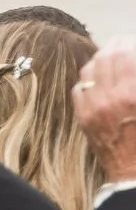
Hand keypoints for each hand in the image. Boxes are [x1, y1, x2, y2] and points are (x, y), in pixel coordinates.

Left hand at [75, 38, 135, 181]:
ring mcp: (93, 108)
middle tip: (122, 41)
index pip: (126, 53)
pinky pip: (79, 88)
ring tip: (110, 55)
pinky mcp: (83, 118)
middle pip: (106, 57)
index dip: (129, 42)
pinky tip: (98, 78)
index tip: (131, 39)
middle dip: (115, 44)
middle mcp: (110, 98)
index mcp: (132, 93)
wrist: (134, 171)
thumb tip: (133, 58)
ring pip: (89, 70)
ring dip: (100, 58)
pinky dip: (89, 79)